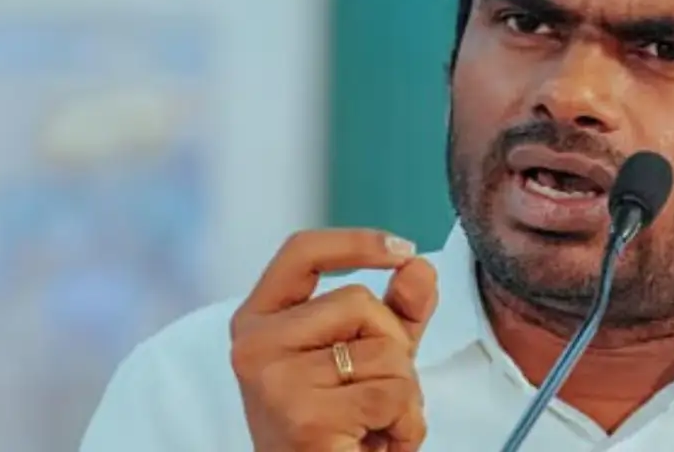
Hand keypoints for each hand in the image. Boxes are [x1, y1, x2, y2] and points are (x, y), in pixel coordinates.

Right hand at [229, 229, 438, 451]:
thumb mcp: (369, 359)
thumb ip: (395, 313)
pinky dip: (406, 422)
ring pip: (384, 349)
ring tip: (374, 424)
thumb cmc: (338, 429)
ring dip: (403, 391)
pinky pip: (391, 393)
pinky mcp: (304, 418)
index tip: (403, 249)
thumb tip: (420, 267)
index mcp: (257, 321)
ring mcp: (273, 381)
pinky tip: (379, 444)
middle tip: (373, 396)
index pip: (301, 252)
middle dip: (392, 345)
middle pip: (360, 301)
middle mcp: (253, 346)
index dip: (355, 242)